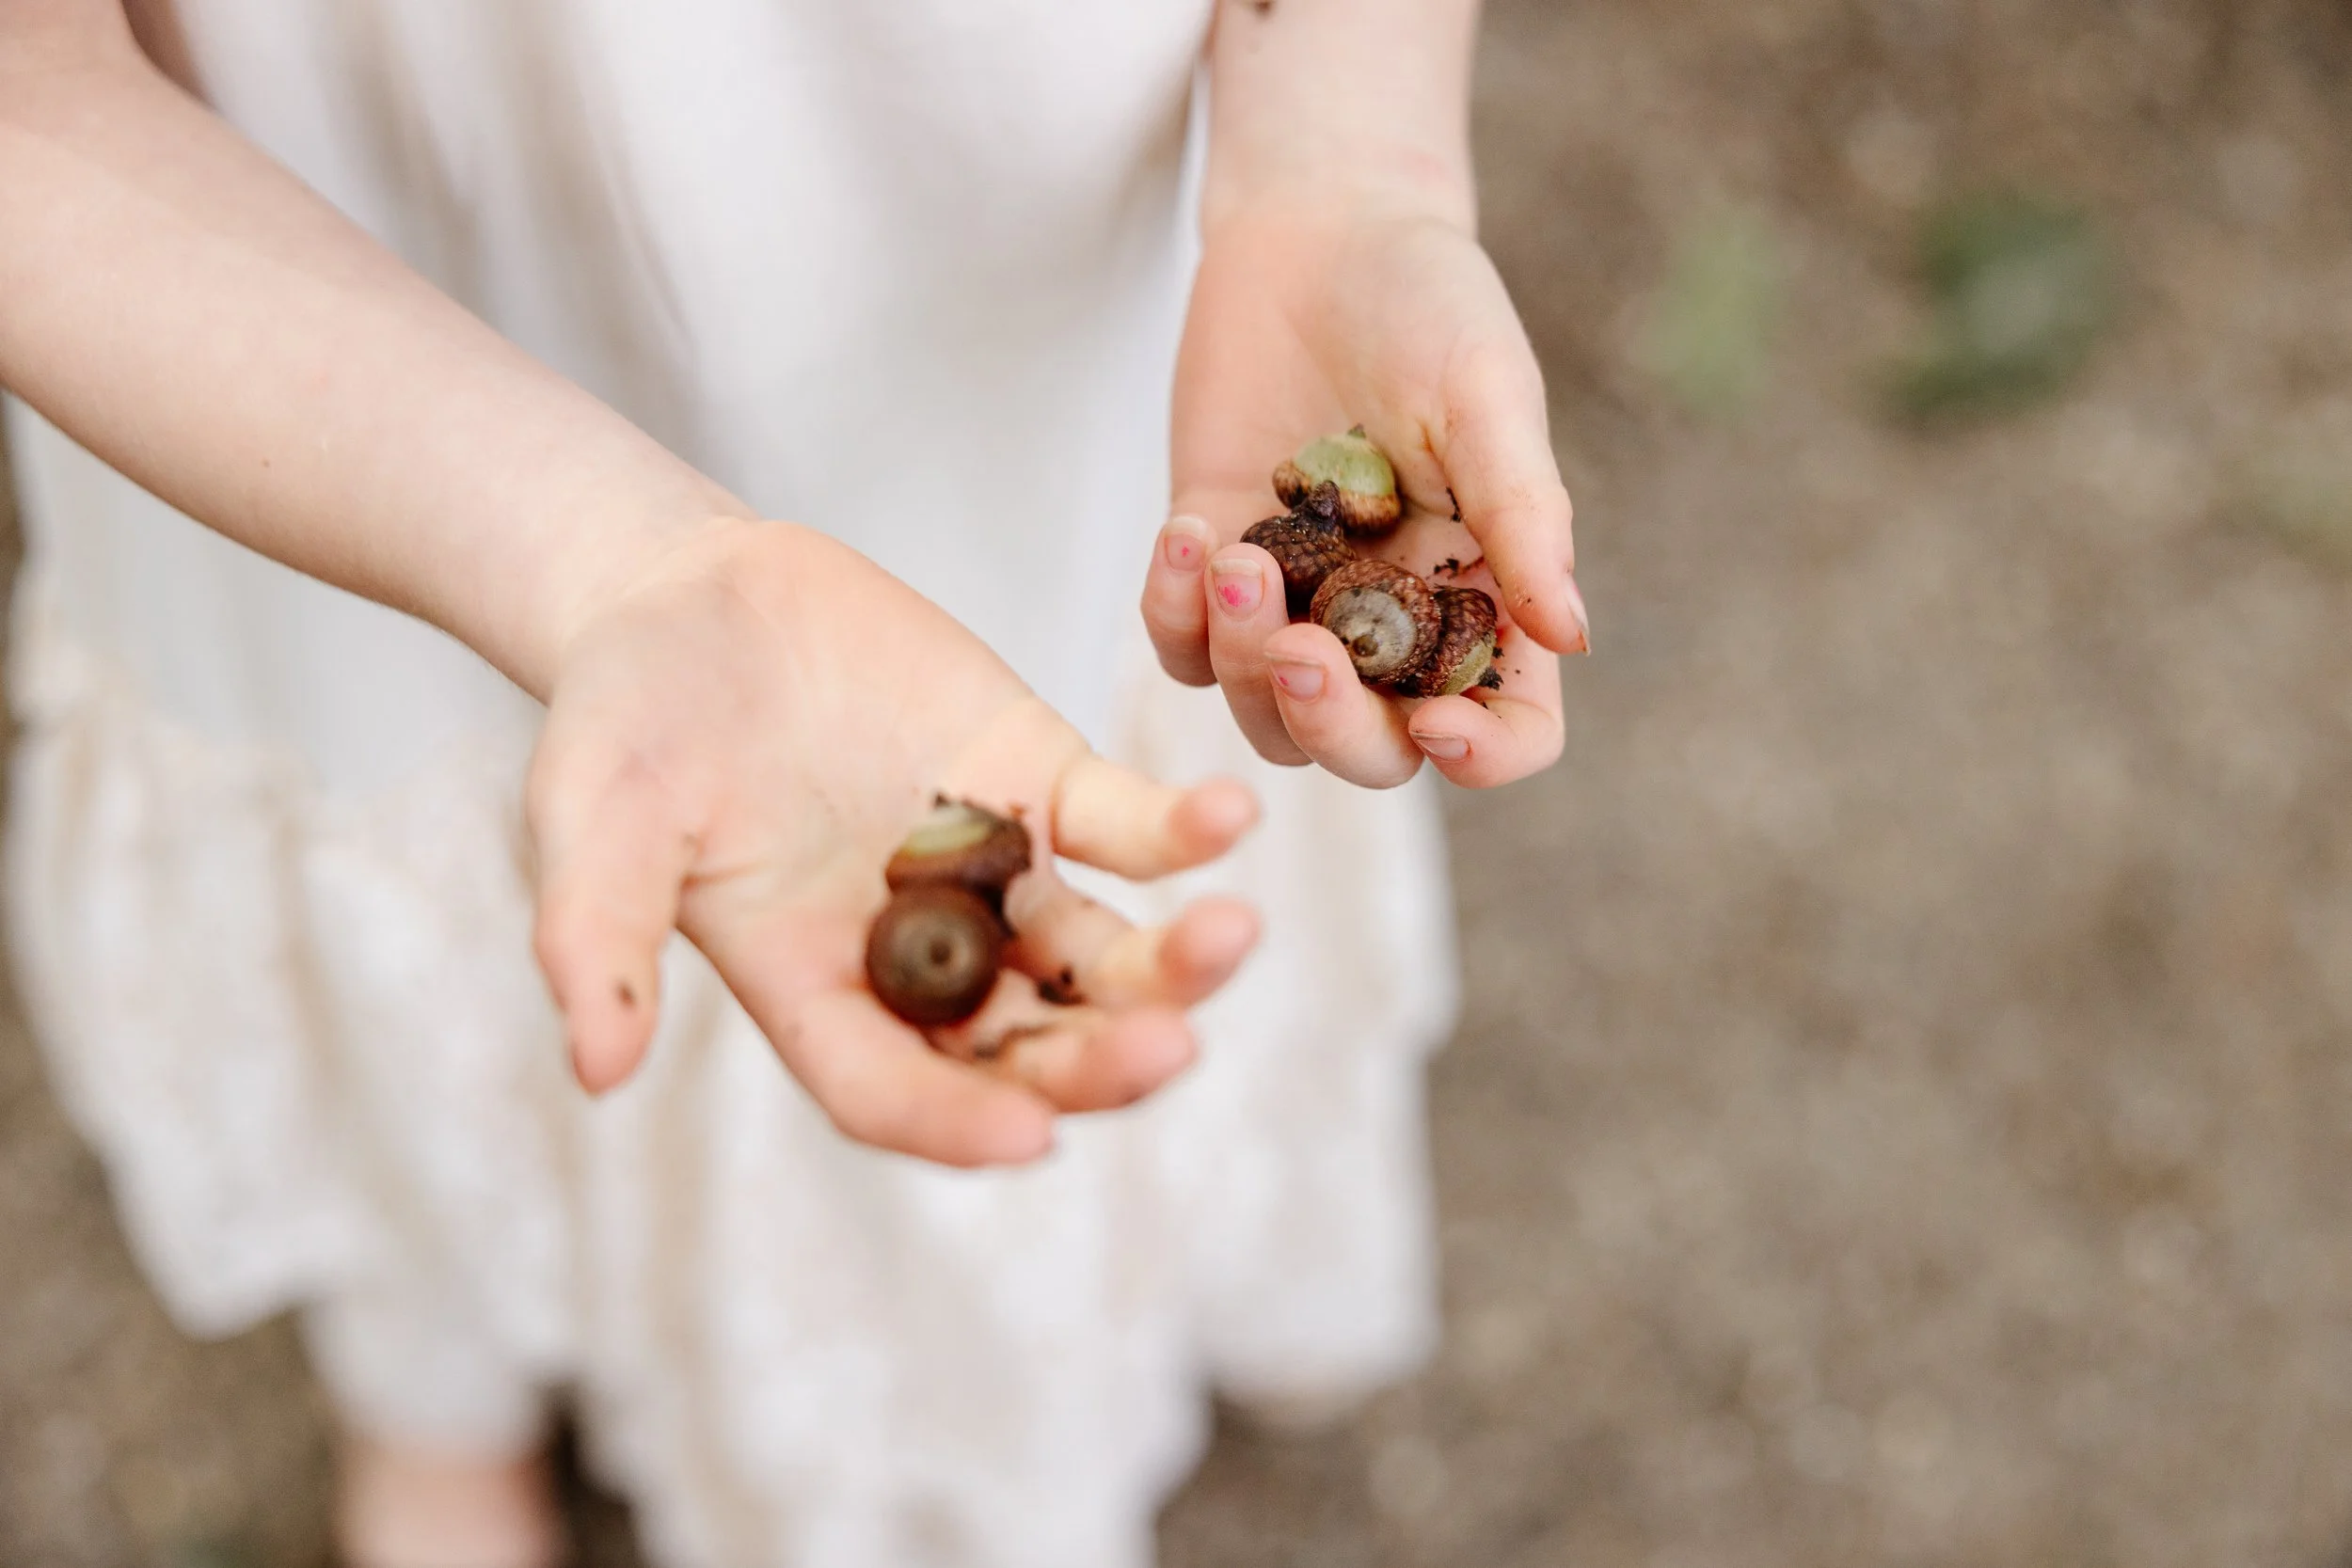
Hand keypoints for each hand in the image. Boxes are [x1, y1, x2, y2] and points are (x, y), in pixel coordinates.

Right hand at [526, 520, 1262, 1166]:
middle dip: (1097, 1058)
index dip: (959, 1122)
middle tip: (1167, 1048)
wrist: (687, 595)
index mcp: (810, 988)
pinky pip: (1124, 824)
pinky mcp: (1038, 778)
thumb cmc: (624, 722)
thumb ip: (597, 933)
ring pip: (1097, 951)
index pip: (892, 1089)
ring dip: (1169, 964)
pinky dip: (1178, 829)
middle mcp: (913, 953)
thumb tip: (597, 1068)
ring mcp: (988, 869)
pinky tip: (1229, 819)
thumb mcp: (589, 823)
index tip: (1031, 1138)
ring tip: (1229, 939)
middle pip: (1023, 1043)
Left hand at [1141, 202, 1585, 788]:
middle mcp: (1398, 624)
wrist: (1318, 228)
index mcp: (1490, 597)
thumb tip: (1570, 636)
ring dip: (1243, 661)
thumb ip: (1524, 515)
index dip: (1483, 754)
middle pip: (1373, 751)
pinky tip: (1184, 537)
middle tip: (1300, 649)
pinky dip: (1176, 616)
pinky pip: (1183, 647)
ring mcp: (1301, 604)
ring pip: (1265, 715)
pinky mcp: (1215, 567)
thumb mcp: (1486, 394)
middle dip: (1333, 724)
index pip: (1510, 729)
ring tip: (1231, 556)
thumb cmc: (1428, 302)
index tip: (1437, 722)